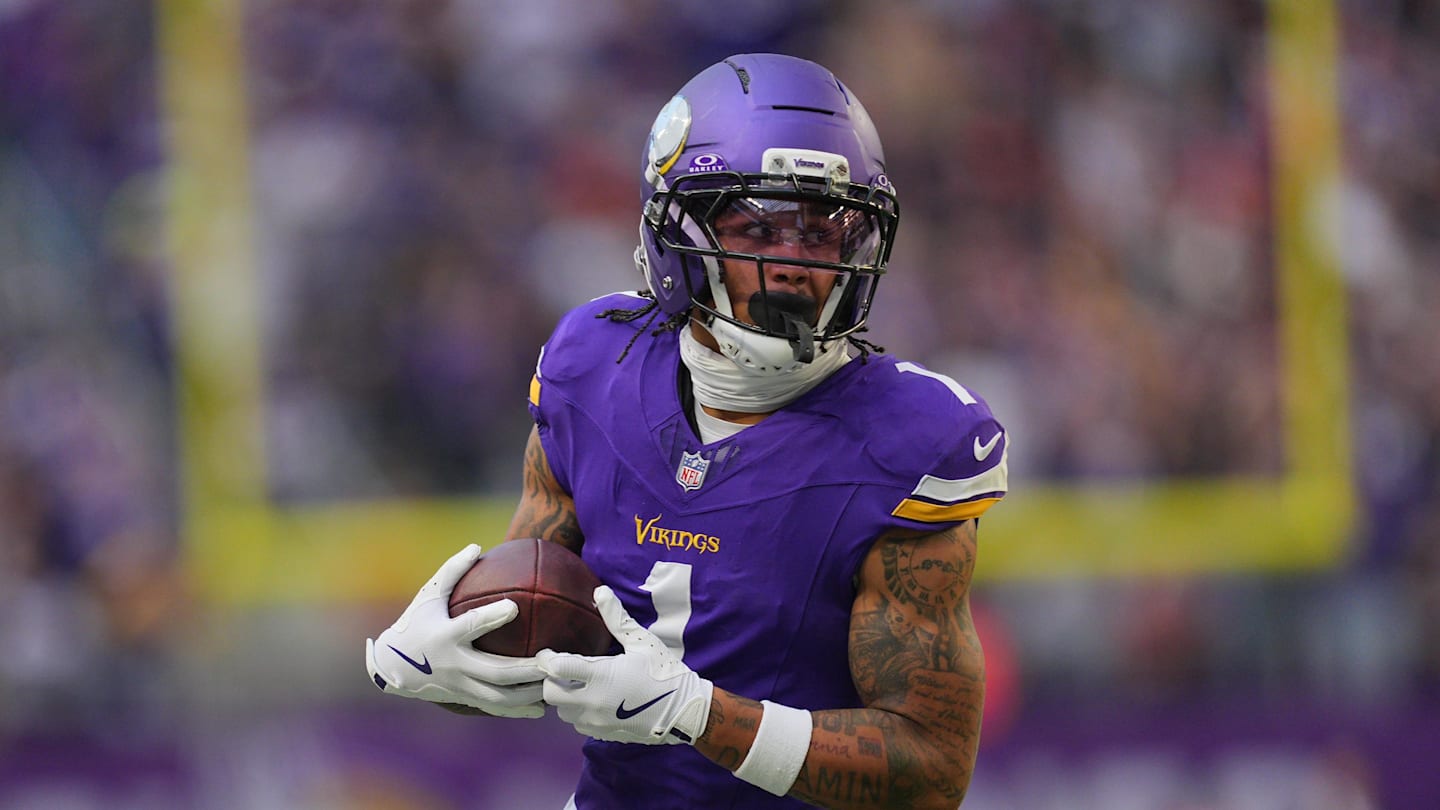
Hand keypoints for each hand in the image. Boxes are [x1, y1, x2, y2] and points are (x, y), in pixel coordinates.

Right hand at [365, 544, 545, 717]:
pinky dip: (518, 709)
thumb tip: (477, 546)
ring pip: (499, 696)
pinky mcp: (463, 698)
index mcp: (445, 636)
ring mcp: (459, 686)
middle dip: (526, 668)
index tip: (514, 607)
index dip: (491, 617)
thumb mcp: (427, 596)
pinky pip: (494, 707)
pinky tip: (542, 707)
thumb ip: (452, 571)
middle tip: (552, 658)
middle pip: (495, 672)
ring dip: (529, 693)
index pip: (470, 626)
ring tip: (554, 684)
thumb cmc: (414, 624)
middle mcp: (454, 664)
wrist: (391, 666)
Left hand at [537, 586, 711, 744]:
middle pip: (550, 694)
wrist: (683, 711)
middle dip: (552, 680)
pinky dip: (579, 712)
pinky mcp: (602, 733)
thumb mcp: (641, 641)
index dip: (547, 659)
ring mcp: (596, 721)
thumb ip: (616, 618)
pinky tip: (593, 700)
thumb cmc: (663, 672)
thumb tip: (600, 592)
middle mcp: (592, 702)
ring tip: (579, 684)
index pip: (556, 669)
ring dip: (565, 697)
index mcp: (600, 676)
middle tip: (563, 670)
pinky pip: (578, 724)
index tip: (548, 653)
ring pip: (562, 711)